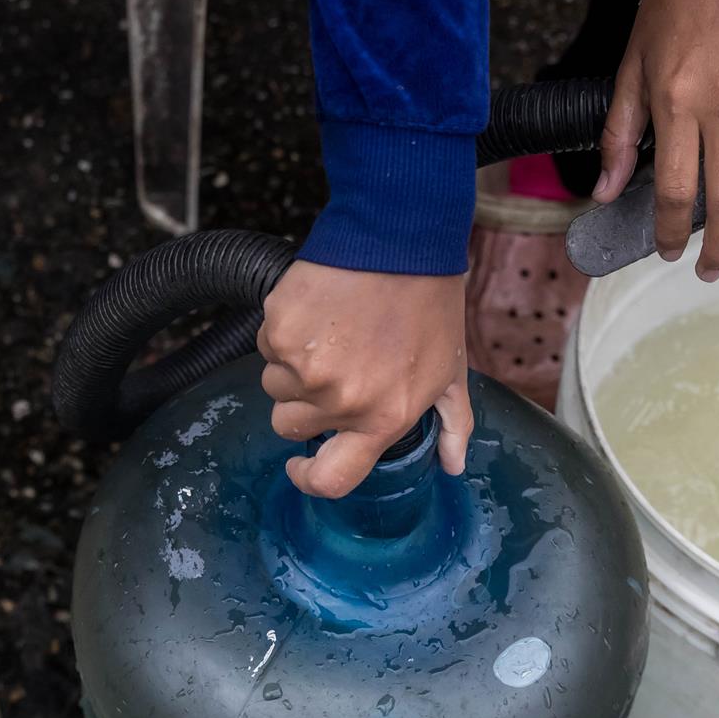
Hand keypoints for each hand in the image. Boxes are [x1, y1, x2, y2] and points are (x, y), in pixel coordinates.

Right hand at [257, 260, 472, 498]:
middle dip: (304, 402)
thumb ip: (451, 424)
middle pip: (290, 426)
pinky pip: (265, 345)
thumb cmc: (429, 304)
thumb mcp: (451, 370)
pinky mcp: (278, 330)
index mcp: (381, 418)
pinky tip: (317, 310)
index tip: (301, 465)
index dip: (308, 478)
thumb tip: (453, 466)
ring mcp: (303, 366)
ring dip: (292, 366)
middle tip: (335, 365)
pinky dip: (283, 331)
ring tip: (330, 332)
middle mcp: (339, 400)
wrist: (398, 238)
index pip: (331, 479)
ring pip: (273, 385)